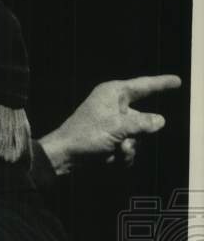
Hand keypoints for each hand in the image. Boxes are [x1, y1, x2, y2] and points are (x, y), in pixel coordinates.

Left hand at [39, 75, 181, 174]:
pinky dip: (120, 155)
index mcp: (113, 93)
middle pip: (141, 119)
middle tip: (121, 141)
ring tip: (113, 151)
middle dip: (135, 135)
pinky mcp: (106, 138)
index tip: (178, 81)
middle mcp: (112, 105)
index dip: (161, 84)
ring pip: (135, 136)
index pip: (144, 85)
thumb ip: (143, 123)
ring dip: (128, 148)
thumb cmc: (85, 136)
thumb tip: (160, 121)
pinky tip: (108, 159)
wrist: (62, 156)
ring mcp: (110, 123)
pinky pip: (126, 146)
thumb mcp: (118, 128)